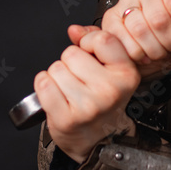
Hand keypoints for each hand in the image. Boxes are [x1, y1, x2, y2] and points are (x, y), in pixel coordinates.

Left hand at [34, 28, 140, 163]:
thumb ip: (94, 42)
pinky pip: (43, 84)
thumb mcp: (110, 69)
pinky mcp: (67, 118)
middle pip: (71, 53)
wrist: (97, 140)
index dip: (88, 42)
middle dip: (70, 63)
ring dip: (57, 77)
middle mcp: (110, 91)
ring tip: (70, 90)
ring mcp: (88, 106)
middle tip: (80, 80)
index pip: (101, 39)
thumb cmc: (103, 102)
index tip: (90, 54)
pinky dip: (45, 87)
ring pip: (55, 68)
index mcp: (126, 74)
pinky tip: (58, 96)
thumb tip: (74, 30)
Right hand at [99, 0, 170, 77]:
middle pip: (159, 18)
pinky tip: (144, 53)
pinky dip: (137, 52)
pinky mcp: (111, 18)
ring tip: (159, 50)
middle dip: (170, 41)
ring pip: (140, 29)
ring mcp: (126, 2)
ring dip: (153, 49)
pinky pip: (123, 38)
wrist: (151, 58)